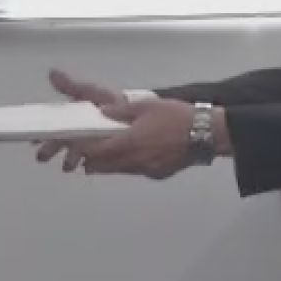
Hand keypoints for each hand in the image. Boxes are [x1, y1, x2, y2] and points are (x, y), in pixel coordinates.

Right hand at [35, 69, 127, 169]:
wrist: (137, 114)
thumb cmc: (112, 102)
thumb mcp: (91, 91)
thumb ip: (71, 85)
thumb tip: (53, 72)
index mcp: (72, 117)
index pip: (52, 126)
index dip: (41, 133)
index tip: (33, 139)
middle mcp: (78, 133)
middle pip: (58, 143)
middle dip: (50, 150)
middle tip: (43, 155)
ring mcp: (89, 145)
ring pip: (73, 155)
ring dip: (68, 159)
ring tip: (68, 164)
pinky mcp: (103, 156)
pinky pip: (92, 164)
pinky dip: (89, 165)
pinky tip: (87, 166)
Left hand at [68, 98, 199, 180]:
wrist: (205, 133)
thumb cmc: (175, 116)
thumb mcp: (146, 106)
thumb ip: (121, 111)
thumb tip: (102, 112)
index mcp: (128, 143)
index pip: (95, 152)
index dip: (82, 151)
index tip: (75, 148)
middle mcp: (133, 161)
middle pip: (104, 167)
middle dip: (92, 161)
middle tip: (85, 155)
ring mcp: (146, 170)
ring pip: (119, 171)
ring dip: (109, 165)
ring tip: (104, 157)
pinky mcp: (158, 174)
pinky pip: (136, 171)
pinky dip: (128, 166)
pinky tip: (133, 156)